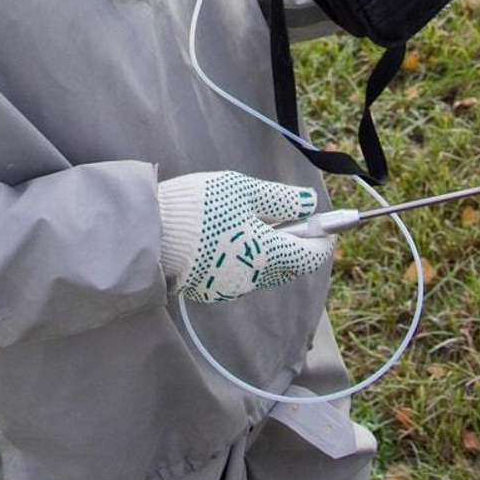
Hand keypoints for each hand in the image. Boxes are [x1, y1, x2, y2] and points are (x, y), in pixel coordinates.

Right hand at [157, 170, 334, 302]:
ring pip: (264, 271)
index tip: (328, 226)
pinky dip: (246, 258)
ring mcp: (231, 288)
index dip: (323, 240)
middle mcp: (253, 279)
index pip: (310, 256)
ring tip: (253, 222)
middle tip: (291, 218)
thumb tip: (311, 204)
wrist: (151, 232)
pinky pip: (240, 275)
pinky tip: (229, 237)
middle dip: (297, 244)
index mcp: (267, 254)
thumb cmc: (200, 206)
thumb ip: (281, 199)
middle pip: (289, 266)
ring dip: (270, 251)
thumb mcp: (242, 190)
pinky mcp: (211, 290)